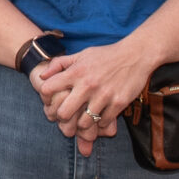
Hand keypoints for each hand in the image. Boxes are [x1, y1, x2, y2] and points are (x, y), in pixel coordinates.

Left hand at [35, 40, 154, 155]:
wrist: (136, 55)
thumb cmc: (107, 55)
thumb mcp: (81, 54)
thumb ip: (60, 64)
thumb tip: (42, 77)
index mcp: (76, 72)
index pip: (48, 89)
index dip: (46, 98)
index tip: (51, 101)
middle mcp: (87, 84)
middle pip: (63, 113)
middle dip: (63, 118)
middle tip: (68, 117)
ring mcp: (103, 95)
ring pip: (84, 123)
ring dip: (83, 124)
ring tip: (85, 120)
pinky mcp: (118, 103)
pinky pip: (103, 122)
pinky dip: (101, 123)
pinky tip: (101, 117)